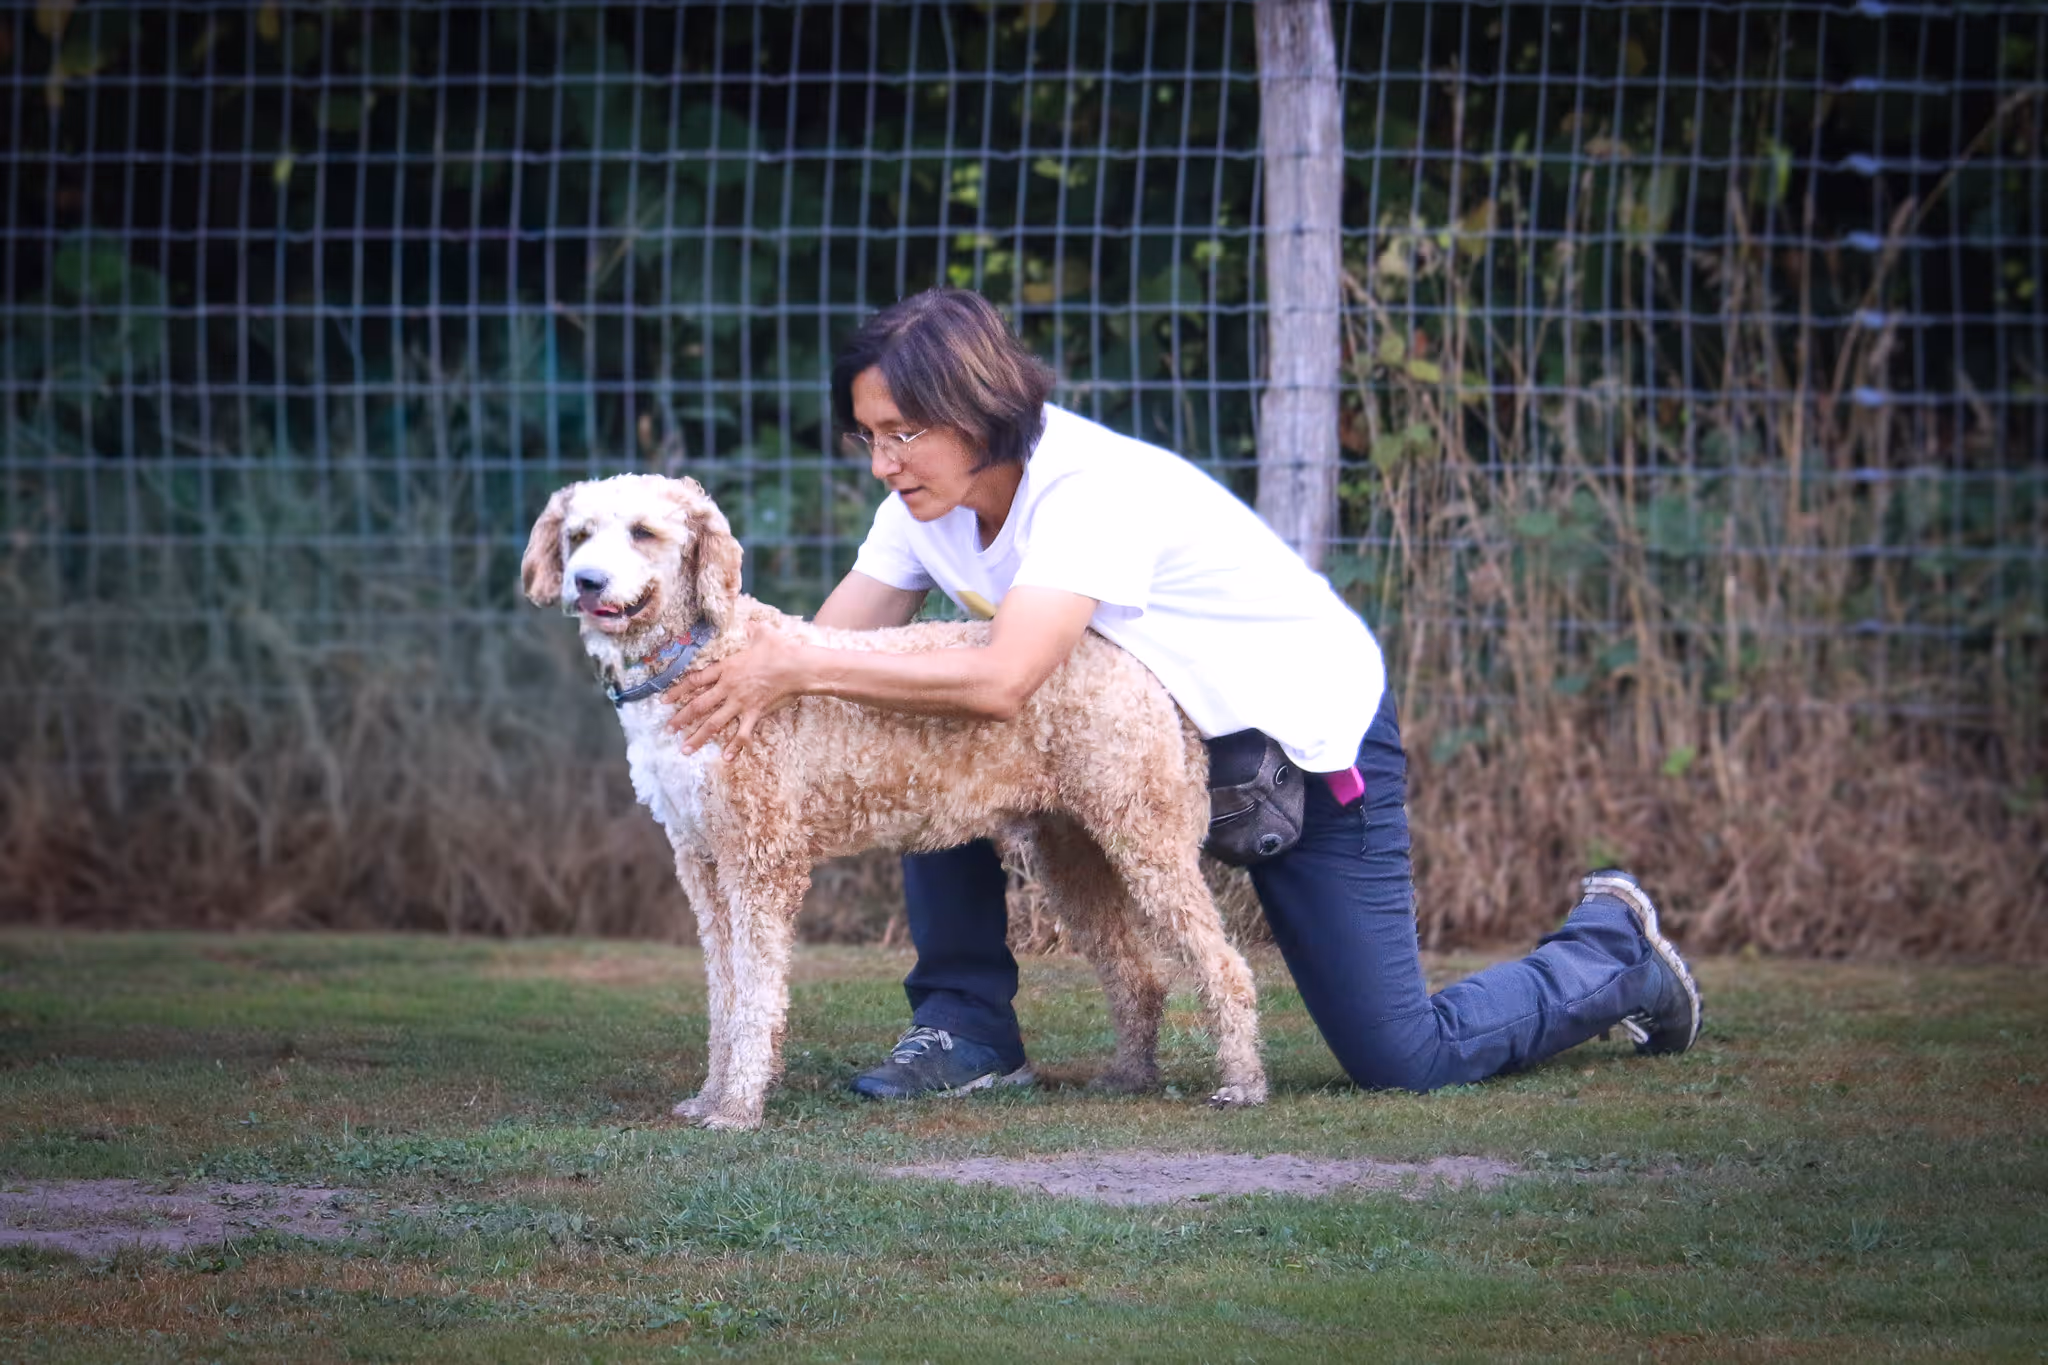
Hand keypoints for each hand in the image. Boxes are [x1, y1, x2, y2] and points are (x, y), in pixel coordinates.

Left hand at [663, 631, 810, 757]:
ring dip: (699, 738)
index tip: (664, 701)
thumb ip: (753, 630)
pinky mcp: (755, 713)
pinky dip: (735, 746)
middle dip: (681, 719)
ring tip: (685, 750)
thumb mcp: (763, 634)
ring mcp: (740, 702)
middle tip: (668, 729)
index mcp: (726, 668)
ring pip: (714, 723)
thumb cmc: (780, 649)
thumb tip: (751, 624)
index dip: (677, 691)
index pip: (695, 680)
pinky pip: (742, 733)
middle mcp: (728, 687)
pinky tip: (727, 758)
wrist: (796, 666)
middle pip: (699, 705)